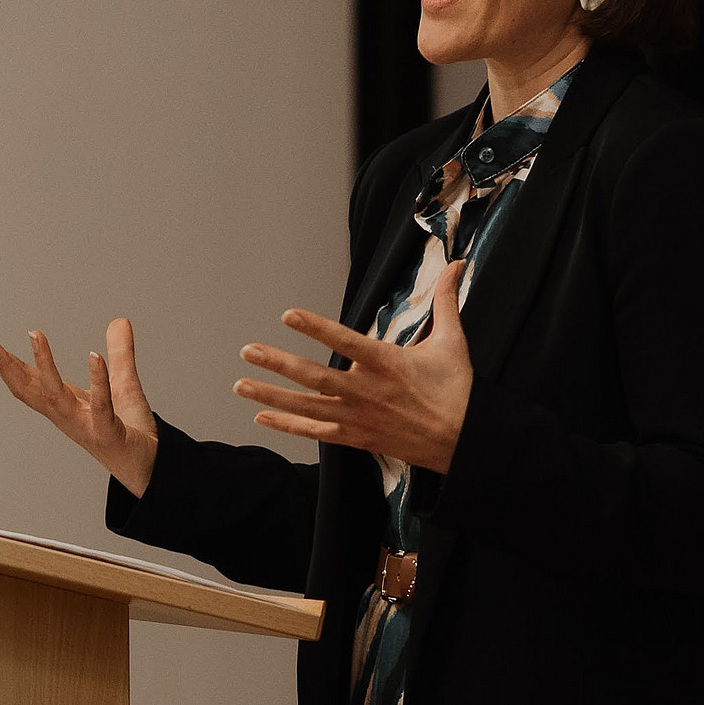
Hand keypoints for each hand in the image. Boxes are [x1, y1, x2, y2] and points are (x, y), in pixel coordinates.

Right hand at [0, 314, 159, 498]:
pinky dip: (97, 380)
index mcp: (63, 404)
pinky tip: (94, 356)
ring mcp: (84, 425)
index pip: (27, 380)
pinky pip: (100, 405)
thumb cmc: (129, 431)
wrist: (150, 468)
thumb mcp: (123, 384)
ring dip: (43, 365)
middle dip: (3, 365)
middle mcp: (66, 415)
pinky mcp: (108, 433)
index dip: (3, 361)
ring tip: (35, 334)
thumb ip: (120, 353)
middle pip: (28, 388)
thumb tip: (119, 320)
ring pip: (56, 395)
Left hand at [235, 254, 472, 472]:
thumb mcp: (453, 341)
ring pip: (308, 406)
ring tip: (240, 384)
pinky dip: (288, 425)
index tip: (288, 315)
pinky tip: (261, 416)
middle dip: (279, 363)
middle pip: (315, 377)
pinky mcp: (356, 437)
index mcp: (388, 364)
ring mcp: (359, 417)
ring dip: (272, 395)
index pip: (346, 341)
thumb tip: (458, 263)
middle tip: (247, 351)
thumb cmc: (457, 389)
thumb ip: (446, 300)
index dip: (317, 328)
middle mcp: (367, 392)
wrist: (463, 441)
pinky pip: (315, 432)